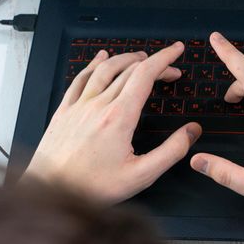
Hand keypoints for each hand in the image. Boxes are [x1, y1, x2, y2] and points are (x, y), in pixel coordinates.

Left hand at [23, 43, 201, 203]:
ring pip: (105, 69)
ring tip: (141, 57)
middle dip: (154, 63)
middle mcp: (98, 105)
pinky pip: (81, 78)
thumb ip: (172, 151)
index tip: (176, 50)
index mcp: (119, 117)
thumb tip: (192, 131)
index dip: (164, 59)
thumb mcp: (142, 175)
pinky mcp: (64, 111)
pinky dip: (94, 64)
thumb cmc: (93, 187)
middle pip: (130, 70)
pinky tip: (100, 59)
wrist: (50, 193)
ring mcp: (79, 106)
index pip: (145, 75)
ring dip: (126, 58)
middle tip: (170, 69)